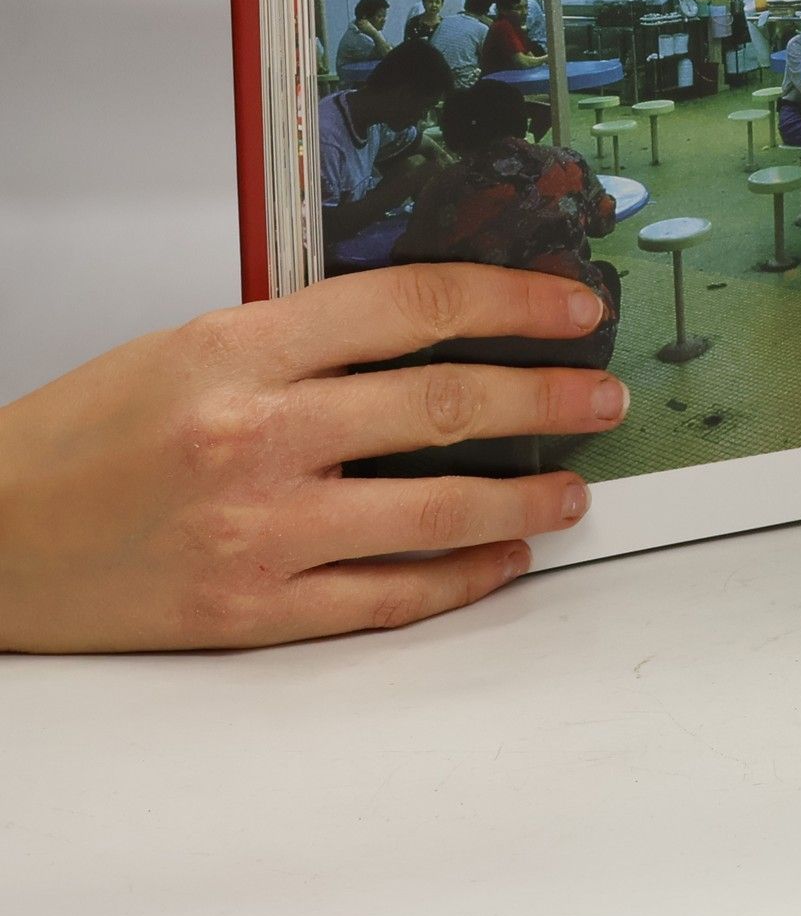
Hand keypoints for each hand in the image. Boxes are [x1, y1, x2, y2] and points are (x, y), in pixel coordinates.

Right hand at [0, 265, 627, 651]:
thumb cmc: (82, 435)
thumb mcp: (192, 343)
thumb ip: (308, 338)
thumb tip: (436, 334)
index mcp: (241, 348)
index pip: (414, 305)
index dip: (513, 302)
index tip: (572, 308)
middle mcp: (256, 436)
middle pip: (446, 405)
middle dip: (547, 398)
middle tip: (603, 395)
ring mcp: (259, 532)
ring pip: (436, 511)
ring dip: (526, 498)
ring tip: (575, 487)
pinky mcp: (251, 613)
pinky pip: (388, 598)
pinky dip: (462, 577)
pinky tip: (503, 558)